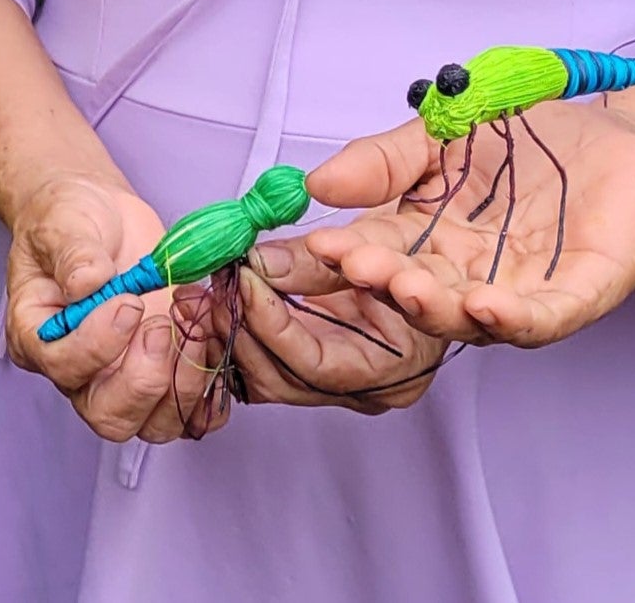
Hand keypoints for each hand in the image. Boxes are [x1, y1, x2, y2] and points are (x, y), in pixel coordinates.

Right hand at [3, 173, 221, 443]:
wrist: (103, 216)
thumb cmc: (71, 220)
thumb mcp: (62, 223)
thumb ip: (73, 254)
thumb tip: (89, 283)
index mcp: (38, 338)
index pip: (63, 367)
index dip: (98, 344)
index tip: (127, 301)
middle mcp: (81, 374)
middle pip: (111, 417)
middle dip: (145, 378)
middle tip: (162, 323)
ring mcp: (127, 380)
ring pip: (156, 424)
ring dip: (184, 380)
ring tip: (192, 317)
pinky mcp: (168, 375)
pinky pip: (196, 412)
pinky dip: (213, 383)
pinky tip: (210, 330)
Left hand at [235, 241, 445, 411]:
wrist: (424, 262)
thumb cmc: (416, 252)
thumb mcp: (377, 243)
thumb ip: (318, 259)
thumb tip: (258, 262)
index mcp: (397, 367)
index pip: (317, 366)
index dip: (271, 323)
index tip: (244, 277)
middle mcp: (368, 390)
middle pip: (283, 379)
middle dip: (241, 328)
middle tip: (216, 280)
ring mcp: (340, 386)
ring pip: (265, 379)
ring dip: (230, 331)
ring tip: (210, 286)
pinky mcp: (315, 372)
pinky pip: (264, 366)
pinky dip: (236, 334)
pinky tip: (218, 301)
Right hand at [301, 103, 634, 348]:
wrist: (629, 139)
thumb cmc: (535, 140)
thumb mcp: (442, 134)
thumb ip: (384, 159)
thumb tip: (316, 183)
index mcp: (433, 237)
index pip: (381, 251)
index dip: (350, 253)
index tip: (321, 245)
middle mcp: (471, 273)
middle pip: (420, 292)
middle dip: (387, 283)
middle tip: (360, 265)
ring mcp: (524, 289)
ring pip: (473, 317)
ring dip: (438, 309)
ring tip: (409, 287)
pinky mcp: (581, 294)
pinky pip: (546, 319)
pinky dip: (515, 320)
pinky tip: (488, 306)